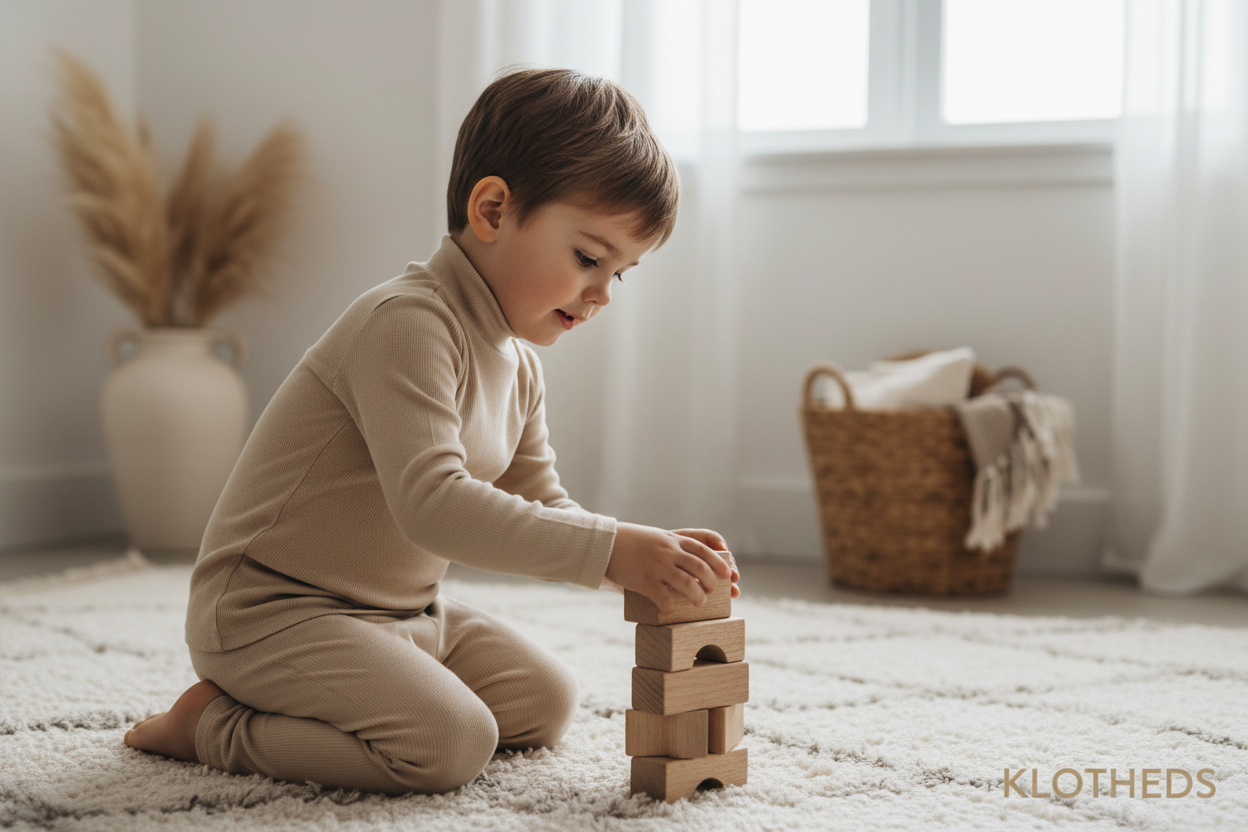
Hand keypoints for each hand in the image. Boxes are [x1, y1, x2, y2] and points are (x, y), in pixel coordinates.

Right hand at [605, 522, 732, 614]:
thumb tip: (691, 560)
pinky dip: (670, 606)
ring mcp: (658, 566)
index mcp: (673, 540)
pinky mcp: (645, 580)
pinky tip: (670, 609)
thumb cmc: (632, 541)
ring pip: (687, 584)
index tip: (728, 574)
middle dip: (711, 582)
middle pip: (700, 568)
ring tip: (699, 602)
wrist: (606, 544)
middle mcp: (669, 552)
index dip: (718, 563)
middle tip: (711, 591)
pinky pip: (664, 597)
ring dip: (697, 596)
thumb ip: (673, 545)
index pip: (703, 550)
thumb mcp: (657, 537)